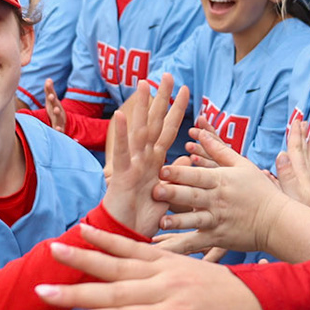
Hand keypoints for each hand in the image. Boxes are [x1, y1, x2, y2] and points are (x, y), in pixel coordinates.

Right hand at [41, 225, 265, 309]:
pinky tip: (84, 231)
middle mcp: (168, 289)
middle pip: (114, 290)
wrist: (267, 301)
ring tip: (53, 249)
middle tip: (41, 290)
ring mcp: (169, 269)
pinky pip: (135, 247)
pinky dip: (110, 240)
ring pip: (120, 263)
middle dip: (75, 291)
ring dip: (85, 256)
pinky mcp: (171, 258)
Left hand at [42, 80, 68, 132]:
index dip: (50, 91)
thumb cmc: (54, 110)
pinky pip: (60, 130)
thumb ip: (49, 91)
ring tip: (56, 109)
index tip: (47, 85)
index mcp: (55, 104)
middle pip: (56, 105)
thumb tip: (48, 79)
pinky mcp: (60, 129)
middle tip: (51, 96)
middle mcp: (58, 111)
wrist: (63, 124)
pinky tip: (57, 129)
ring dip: (57, 113)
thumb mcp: (51, 101)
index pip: (52, 97)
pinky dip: (59, 130)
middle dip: (53, 100)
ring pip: (58, 116)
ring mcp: (59, 120)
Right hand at [99, 74, 189, 236]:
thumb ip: (177, 174)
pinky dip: (121, 133)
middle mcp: (144, 157)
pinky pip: (122, 151)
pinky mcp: (122, 174)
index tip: (187, 90)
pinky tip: (121, 114)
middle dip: (161, 99)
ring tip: (144, 83)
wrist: (126, 235)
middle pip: (155, 122)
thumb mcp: (168, 193)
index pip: (169, 130)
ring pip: (139, 129)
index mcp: (155, 161)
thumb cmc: (142, 217)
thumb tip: (189, 157)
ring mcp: (132, 163)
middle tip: (167, 75)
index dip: (178, 110)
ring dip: (141, 106)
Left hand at [155, 128, 286, 254]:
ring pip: (194, 220)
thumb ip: (218, 149)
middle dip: (174, 193)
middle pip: (192, 195)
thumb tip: (200, 132)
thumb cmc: (260, 190)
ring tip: (160, 221)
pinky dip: (181, 246)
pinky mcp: (217, 237)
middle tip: (155, 190)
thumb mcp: (242, 165)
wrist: (277, 221)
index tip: (162, 170)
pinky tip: (165, 249)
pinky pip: (197, 243)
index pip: (197, 175)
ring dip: (177, 221)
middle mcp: (217, 200)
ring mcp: (217, 220)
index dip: (180, 172)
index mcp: (221, 180)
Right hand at [274, 116, 309, 208]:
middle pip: (305, 157)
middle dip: (303, 139)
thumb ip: (283, 179)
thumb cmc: (302, 225)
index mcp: (299, 180)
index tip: (297, 121)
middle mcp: (309, 183)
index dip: (296, 137)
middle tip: (303, 122)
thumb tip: (281, 156)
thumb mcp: (289, 201)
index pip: (296, 154)